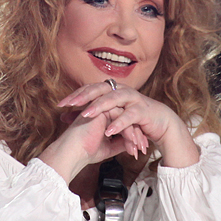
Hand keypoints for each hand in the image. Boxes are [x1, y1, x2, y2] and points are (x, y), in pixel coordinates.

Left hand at [41, 81, 198, 182]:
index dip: (75, 96)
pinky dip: (119, 123)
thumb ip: (89, 116)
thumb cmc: (132, 120)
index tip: (60, 105)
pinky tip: (109, 131)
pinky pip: (129, 116)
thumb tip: (64, 117)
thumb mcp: (108, 117)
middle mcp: (121, 90)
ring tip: (86, 115)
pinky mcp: (143, 110)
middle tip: (69, 105)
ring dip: (99, 107)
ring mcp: (133, 99)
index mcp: (112, 90)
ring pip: (113, 99)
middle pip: (99, 90)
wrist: (160, 123)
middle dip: (83, 97)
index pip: (90, 89)